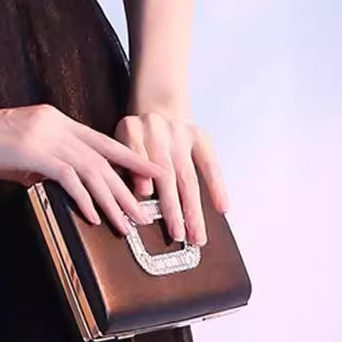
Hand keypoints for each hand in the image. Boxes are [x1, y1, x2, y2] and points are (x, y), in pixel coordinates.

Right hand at [0, 101, 170, 234]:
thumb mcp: (22, 151)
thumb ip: (45, 163)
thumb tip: (64, 186)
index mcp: (57, 120)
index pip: (102, 140)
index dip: (130, 158)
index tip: (153, 174)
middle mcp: (56, 124)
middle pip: (103, 157)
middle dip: (127, 187)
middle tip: (144, 214)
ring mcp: (45, 135)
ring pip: (91, 168)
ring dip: (112, 199)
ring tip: (126, 223)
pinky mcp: (31, 150)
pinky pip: (67, 176)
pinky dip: (84, 198)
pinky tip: (93, 216)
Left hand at [114, 103, 229, 246]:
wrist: (158, 106)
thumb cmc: (136, 136)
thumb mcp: (119, 141)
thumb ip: (124, 163)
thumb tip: (141, 191)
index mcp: (131, 128)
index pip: (134, 150)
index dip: (140, 171)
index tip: (144, 193)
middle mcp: (156, 129)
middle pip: (165, 171)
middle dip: (171, 205)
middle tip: (176, 234)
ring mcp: (180, 133)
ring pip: (188, 174)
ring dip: (193, 207)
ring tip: (196, 235)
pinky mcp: (200, 137)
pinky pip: (210, 163)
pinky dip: (217, 186)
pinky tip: (223, 208)